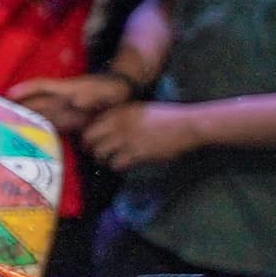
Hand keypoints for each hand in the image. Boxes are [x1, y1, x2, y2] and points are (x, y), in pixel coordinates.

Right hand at [11, 72, 132, 132]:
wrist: (122, 94)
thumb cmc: (111, 90)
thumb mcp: (104, 91)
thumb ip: (90, 97)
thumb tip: (76, 102)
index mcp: (66, 90)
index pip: (41, 87)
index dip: (25, 90)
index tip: (8, 94)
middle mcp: (59, 100)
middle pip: (34, 102)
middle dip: (16, 107)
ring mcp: (63, 110)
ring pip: (38, 114)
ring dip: (23, 120)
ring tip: (4, 129)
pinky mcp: (69, 121)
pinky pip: (49, 124)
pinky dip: (37, 130)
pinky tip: (28, 140)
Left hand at [81, 97, 202, 169]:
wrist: (186, 125)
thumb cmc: (166, 117)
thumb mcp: (139, 110)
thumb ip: (121, 117)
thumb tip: (105, 128)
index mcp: (120, 111)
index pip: (91, 124)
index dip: (88, 136)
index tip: (92, 142)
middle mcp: (120, 123)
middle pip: (90, 138)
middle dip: (90, 148)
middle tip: (96, 155)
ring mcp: (128, 138)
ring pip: (100, 152)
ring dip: (102, 160)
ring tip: (108, 162)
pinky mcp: (138, 152)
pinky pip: (117, 163)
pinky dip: (117, 166)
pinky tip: (123, 166)